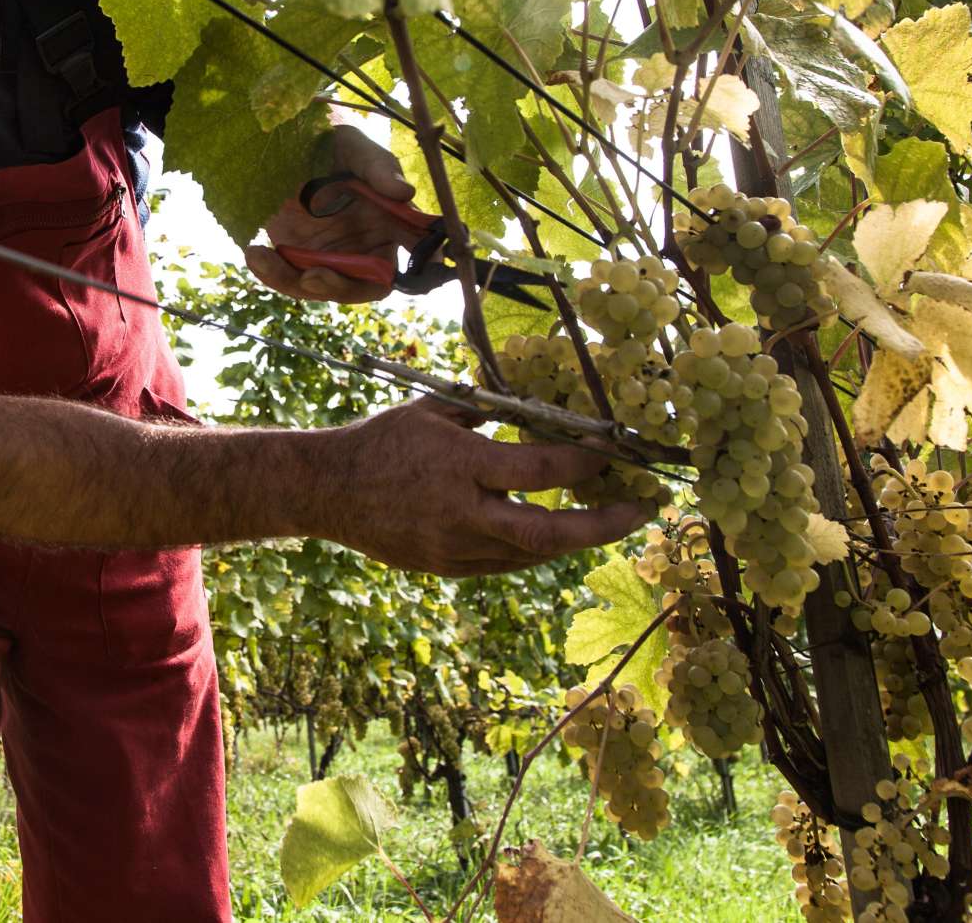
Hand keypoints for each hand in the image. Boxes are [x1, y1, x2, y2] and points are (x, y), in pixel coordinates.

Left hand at [243, 123, 425, 303]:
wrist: (283, 141)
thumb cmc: (328, 141)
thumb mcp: (352, 146)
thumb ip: (378, 166)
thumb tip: (405, 192)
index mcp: (391, 220)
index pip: (417, 252)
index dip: (423, 269)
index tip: (407, 275)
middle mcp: (364, 244)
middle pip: (367, 285)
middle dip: (341, 287)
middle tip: (314, 276)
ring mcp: (330, 254)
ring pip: (322, 286)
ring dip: (295, 283)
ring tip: (266, 259)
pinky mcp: (297, 255)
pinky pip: (289, 276)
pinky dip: (271, 273)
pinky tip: (255, 253)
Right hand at [312, 398, 651, 576]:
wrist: (329, 490)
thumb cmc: (384, 440)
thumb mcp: (435, 409)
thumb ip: (489, 410)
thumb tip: (541, 402)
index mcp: (459, 464)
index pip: (538, 470)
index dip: (583, 465)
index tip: (613, 453)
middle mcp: (461, 512)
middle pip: (547, 531)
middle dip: (603, 525)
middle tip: (642, 510)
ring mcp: (454, 548)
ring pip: (532, 554)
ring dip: (575, 539)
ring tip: (607, 521)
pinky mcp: (447, 568)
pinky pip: (505, 563)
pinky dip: (536, 548)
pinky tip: (556, 533)